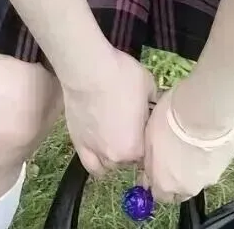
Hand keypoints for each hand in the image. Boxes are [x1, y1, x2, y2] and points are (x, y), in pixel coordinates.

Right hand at [60, 45, 157, 177]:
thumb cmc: (122, 77)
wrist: (89, 69)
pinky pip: (90, 164)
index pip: (148, 154)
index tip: (146, 125)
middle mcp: (115, 156)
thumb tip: (156, 106)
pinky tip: (100, 149)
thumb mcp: (150, 86)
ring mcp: (95, 151)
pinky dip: (97, 160)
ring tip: (115, 135)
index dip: (148, 138)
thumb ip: (155, 103)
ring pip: (109, 164)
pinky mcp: (78, 143)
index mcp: (136, 147)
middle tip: (131, 125)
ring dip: (114, 154)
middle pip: (129, 160)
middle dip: (132, 145)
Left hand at [143, 84, 233, 202]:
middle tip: (175, 153)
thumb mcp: (148, 139)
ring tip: (193, 140)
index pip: (159, 195)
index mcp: (165, 185)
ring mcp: (209, 178)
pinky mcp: (226, 164)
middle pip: (181, 190)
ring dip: (195, 165)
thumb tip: (149, 170)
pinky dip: (210, 154)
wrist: (202, 110)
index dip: (157, 181)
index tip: (157, 167)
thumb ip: (150, 161)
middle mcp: (188, 188)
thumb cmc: (169, 122)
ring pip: (199, 176)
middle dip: (177, 176)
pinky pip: (214, 162)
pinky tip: (207, 135)